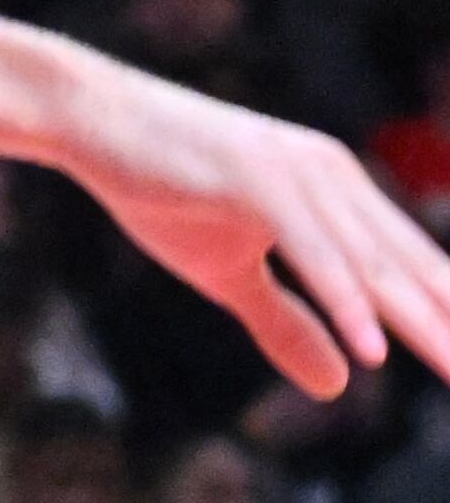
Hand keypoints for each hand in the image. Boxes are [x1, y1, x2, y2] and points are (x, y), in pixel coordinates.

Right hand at [64, 58, 449, 399]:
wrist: (89, 116)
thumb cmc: (158, 186)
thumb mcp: (228, 273)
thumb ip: (285, 323)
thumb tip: (342, 386)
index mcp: (334, 192)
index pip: (411, 268)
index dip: (447, 319)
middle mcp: (331, 176)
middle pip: (410, 271)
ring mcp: (296, 175)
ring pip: (373, 267)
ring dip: (422, 326)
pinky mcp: (257, 180)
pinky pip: (312, 252)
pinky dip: (346, 302)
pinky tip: (374, 349)